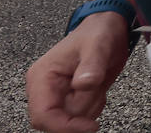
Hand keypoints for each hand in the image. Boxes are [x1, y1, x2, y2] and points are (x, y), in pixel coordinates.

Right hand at [27, 15, 132, 132]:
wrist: (108, 27)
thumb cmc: (98, 32)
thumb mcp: (98, 44)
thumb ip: (91, 65)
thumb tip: (83, 84)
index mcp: (41, 77)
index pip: (42, 116)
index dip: (64, 127)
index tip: (89, 127)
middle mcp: (44, 89)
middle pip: (57, 121)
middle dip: (81, 112)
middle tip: (96, 89)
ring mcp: (57, 95)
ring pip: (72, 120)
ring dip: (90, 107)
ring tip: (97, 83)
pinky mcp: (69, 99)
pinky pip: (82, 116)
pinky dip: (94, 105)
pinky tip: (97, 87)